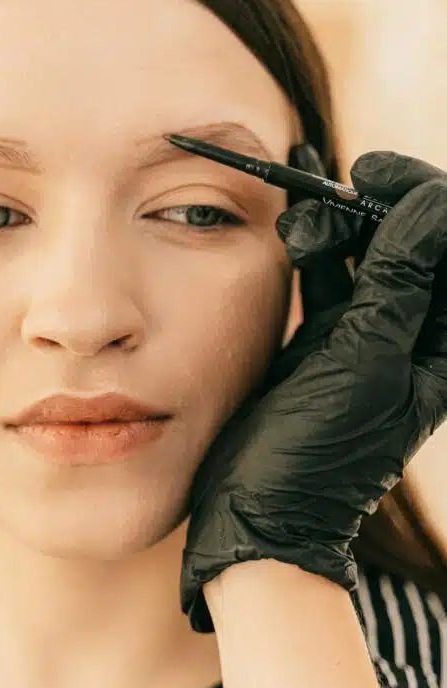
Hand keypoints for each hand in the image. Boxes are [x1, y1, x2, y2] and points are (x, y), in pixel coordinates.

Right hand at [181, 149, 446, 631]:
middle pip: (406, 241)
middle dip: (370, 208)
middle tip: (327, 195)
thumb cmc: (320, 452)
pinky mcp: (321, 342)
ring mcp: (364, 336)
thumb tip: (431, 202)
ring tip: (295, 228)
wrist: (258, 513)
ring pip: (363, 254)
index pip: (444, 245)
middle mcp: (410, 334)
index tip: (369, 174)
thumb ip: (400, 280)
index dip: (417, 196)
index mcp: (441, 344)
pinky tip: (293, 221)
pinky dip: (312, 248)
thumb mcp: (366, 361)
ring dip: (334, 226)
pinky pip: (327, 279)